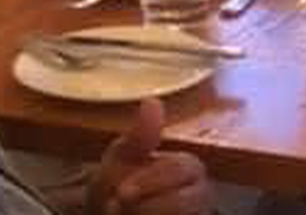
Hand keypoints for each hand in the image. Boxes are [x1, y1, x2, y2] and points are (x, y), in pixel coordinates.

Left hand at [87, 98, 211, 214]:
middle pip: (190, 200)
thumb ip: (141, 136)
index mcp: (188, 167)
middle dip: (150, 206)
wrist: (105, 214)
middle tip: (118, 209)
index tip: (120, 194)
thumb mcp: (120, 158)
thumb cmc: (117, 185)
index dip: (149, 182)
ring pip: (187, 213)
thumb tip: (153, 101)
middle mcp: (200, 192)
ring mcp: (196, 211)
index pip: (181, 171)